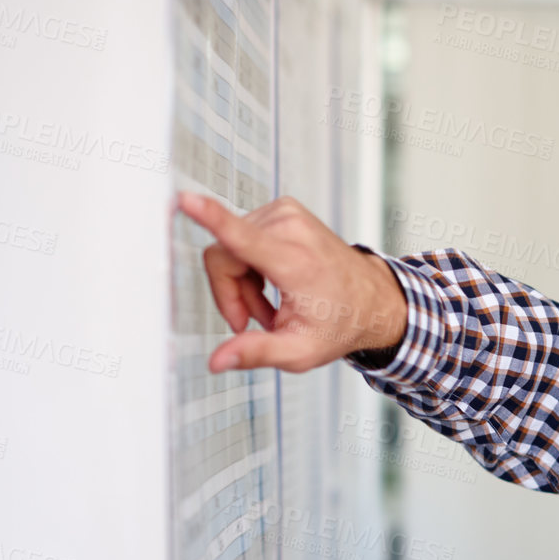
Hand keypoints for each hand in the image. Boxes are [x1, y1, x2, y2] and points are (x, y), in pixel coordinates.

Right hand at [178, 191, 406, 373]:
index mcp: (296, 261)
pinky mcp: (283, 210)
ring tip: (274, 304)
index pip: (243, 237)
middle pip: (223, 256)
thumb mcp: (300, 351)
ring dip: (244, 281)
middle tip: (260, 319)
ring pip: (230, 248)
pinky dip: (252, 265)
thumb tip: (218, 360)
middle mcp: (292, 230)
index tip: (185, 199)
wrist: (373, 300)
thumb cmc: (340, 323)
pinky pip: (242, 236)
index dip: (209, 219)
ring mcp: (287, 214)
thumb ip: (257, 353)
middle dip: (231, 293)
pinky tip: (275, 283)